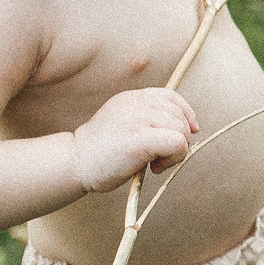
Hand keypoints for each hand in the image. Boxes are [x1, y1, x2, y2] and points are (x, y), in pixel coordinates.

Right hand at [70, 88, 197, 191]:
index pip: (170, 97)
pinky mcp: (139, 138)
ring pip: (181, 130)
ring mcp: (137, 119)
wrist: (74, 163)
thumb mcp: (124, 125)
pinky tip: (154, 168)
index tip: (188, 133)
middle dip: (179, 139)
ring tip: (154, 163)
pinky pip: (177, 143)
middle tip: (158, 158)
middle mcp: (135, 103)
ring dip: (176, 152)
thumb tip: (186, 129)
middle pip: (179, 116)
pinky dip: (174, 158)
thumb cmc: (101, 153)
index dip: (185, 114)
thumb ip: (147, 120)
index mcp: (131, 98)